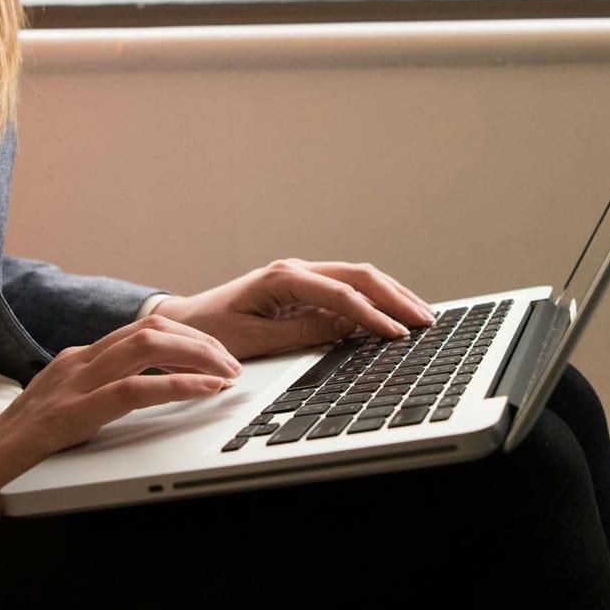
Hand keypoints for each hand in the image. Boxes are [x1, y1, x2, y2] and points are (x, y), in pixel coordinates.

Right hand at [0, 315, 240, 529]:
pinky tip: (204, 392)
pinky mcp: (70, 414)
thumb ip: (101, 395)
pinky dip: (178, 386)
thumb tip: (152, 390)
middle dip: (202, 341)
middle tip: (233, 363)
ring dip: (198, 356)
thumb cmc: (18, 453)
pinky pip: (134, 389)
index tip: (219, 355)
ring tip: (227, 373)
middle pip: (153, 328)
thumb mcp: (68, 412)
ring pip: (148, 346)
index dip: (189, 337)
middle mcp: (77, 362)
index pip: (144, 329)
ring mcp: (72, 384)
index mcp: (78, 360)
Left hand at [152, 258, 434, 360]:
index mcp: (283, 278)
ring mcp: (302, 277)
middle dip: (395, 296)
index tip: (395, 333)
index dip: (372, 314)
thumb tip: (344, 329)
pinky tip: (394, 314)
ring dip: (391, 295)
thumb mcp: (254, 339)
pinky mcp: (304, 290)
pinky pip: (347, 290)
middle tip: (425, 319)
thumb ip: (301, 333)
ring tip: (420, 315)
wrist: (184, 322)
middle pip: (359, 275)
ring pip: (358, 278)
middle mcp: (296, 270)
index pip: (341, 293)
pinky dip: (375, 300)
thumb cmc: (210, 330)